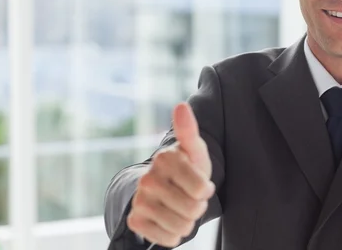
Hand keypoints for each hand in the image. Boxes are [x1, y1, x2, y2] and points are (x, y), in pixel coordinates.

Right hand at [127, 103, 215, 247]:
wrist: (166, 189)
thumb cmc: (188, 167)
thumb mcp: (195, 150)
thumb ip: (189, 131)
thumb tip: (181, 105)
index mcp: (165, 158)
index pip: (201, 189)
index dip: (206, 190)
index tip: (200, 183)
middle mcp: (148, 178)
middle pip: (193, 209)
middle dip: (197, 207)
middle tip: (191, 197)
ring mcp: (140, 200)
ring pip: (180, 226)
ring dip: (187, 222)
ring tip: (182, 209)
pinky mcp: (135, 219)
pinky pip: (164, 238)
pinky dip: (172, 235)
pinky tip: (169, 221)